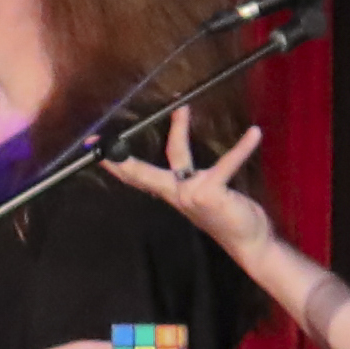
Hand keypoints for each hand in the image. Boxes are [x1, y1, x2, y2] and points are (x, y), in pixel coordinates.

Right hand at [102, 102, 275, 259]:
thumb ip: (189, 182)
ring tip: (182, 107)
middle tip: (101, 140)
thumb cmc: (227, 217)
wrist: (249, 242)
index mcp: (172, 193)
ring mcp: (190, 193)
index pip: (137, 176)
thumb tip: (182, 168)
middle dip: (120, 157)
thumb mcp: (202, 196)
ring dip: (179, 128)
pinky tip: (254, 133)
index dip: (115, 162)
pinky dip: (242, 146)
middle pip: (141, 172)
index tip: (95, 147)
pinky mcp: (211, 192)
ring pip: (178, 155)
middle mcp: (176, 194)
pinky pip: (227, 162)